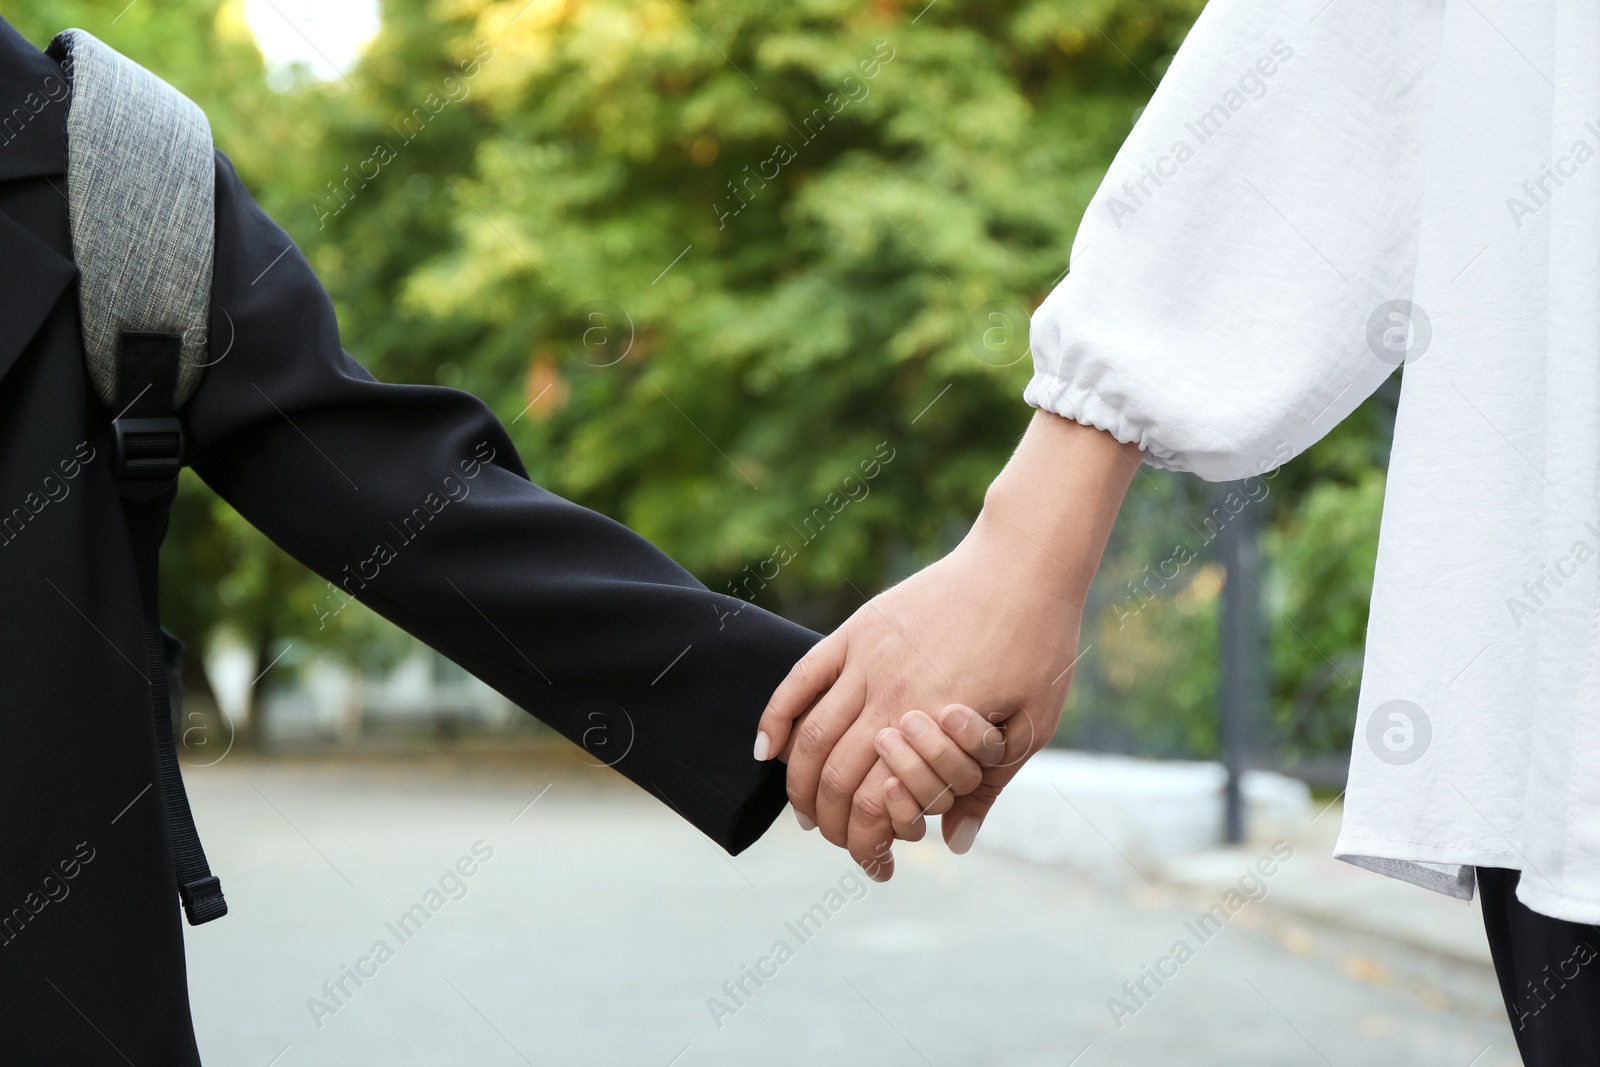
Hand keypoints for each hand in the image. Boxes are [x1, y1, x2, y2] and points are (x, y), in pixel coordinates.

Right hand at [756, 412, 1139, 876]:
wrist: (1023, 563)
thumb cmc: (1039, 644)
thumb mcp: (1031, 725)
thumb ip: (988, 786)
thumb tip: (955, 844)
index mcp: (934, 725)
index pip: (876, 806)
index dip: (869, 846)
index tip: (878, 867)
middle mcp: (890, 694)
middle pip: (835, 778)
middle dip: (833, 825)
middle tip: (842, 845)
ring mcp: (866, 659)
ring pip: (811, 735)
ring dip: (799, 785)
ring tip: (807, 816)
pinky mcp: (857, 631)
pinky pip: (802, 679)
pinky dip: (776, 718)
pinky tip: (765, 751)